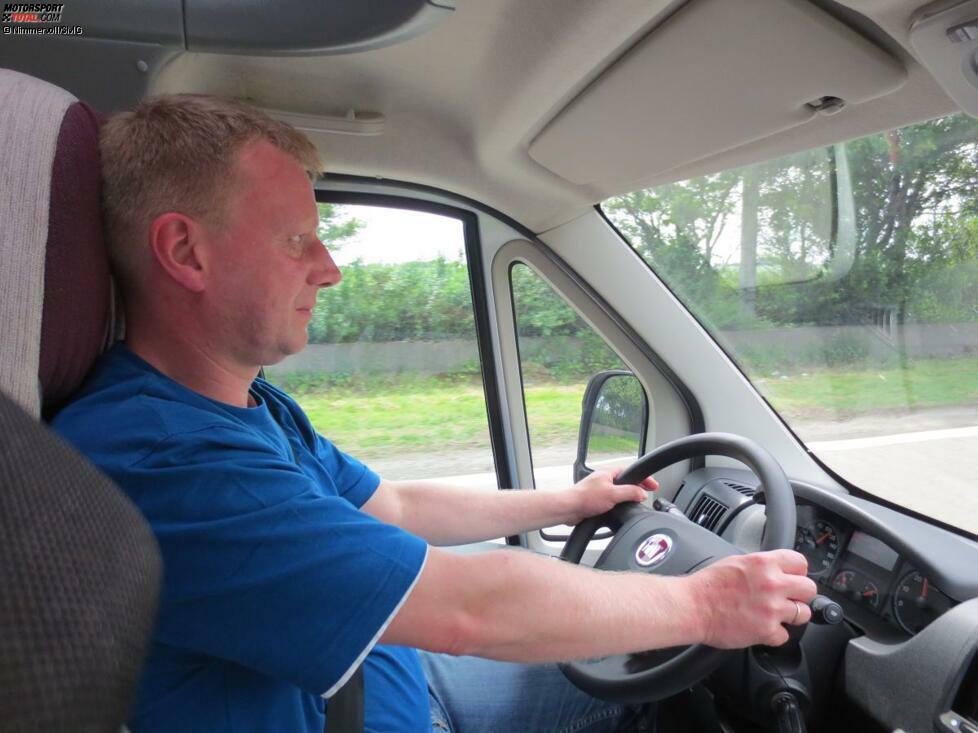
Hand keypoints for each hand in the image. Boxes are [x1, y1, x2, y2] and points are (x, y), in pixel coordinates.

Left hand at [567, 467, 657, 524]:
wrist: (569, 509)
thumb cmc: (585, 498)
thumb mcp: (613, 494)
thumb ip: (630, 492)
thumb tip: (642, 493)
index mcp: (608, 473)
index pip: (630, 472)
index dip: (643, 478)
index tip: (653, 485)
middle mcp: (604, 480)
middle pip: (626, 482)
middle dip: (637, 488)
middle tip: (648, 493)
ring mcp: (600, 491)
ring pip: (619, 493)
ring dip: (627, 497)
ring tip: (637, 503)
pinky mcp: (596, 502)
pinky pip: (612, 502)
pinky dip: (619, 505)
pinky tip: (622, 511)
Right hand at [688, 550, 817, 647]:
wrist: (692, 606)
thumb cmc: (708, 586)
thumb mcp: (736, 562)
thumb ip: (761, 566)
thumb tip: (775, 570)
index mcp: (764, 563)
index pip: (801, 564)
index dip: (798, 573)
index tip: (793, 578)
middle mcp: (772, 584)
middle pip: (809, 589)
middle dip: (800, 595)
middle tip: (787, 598)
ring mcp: (772, 608)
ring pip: (804, 614)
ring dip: (791, 616)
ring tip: (774, 615)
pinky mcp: (767, 630)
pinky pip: (785, 636)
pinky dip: (774, 635)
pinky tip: (760, 628)